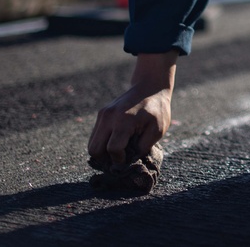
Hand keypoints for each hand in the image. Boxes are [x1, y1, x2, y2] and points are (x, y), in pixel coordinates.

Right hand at [88, 51, 176, 165]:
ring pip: (91, 145)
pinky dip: (102, 144)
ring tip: (118, 153)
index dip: (120, 160)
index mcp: (124, 121)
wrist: (150, 86)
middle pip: (95, 150)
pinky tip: (116, 143)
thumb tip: (129, 162)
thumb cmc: (157, 110)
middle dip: (106, 160)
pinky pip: (95, 136)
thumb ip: (143, 147)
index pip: (112, 149)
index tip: (128, 160)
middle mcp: (109, 117)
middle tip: (119, 161)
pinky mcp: (101, 114)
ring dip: (102, 153)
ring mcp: (103, 115)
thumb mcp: (157, 130)